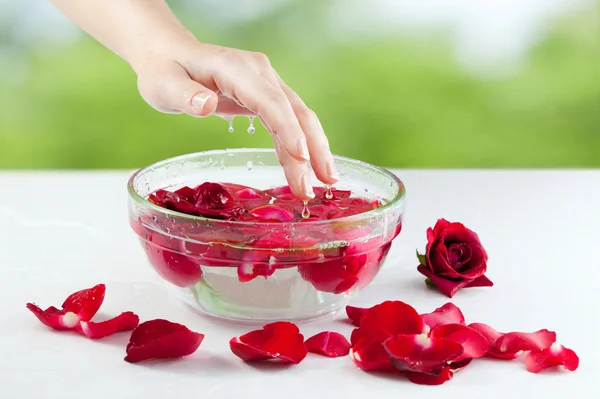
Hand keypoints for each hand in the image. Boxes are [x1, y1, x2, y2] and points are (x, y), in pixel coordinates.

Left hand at [134, 39, 338, 199]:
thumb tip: (208, 104)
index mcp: (236, 69)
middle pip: (295, 110)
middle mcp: (259, 73)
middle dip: (313, 146)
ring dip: (313, 150)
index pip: (269, 100)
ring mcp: (266, 84)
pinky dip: (298, 147)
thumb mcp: (163, 84)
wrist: (169, 55)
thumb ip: (184, 94)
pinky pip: (288, 123)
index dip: (287, 128)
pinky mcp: (266, 97)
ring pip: (298, 118)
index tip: (301, 156)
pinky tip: (306, 169)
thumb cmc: (164, 71)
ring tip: (326, 182)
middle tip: (325, 181)